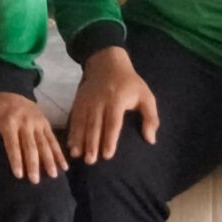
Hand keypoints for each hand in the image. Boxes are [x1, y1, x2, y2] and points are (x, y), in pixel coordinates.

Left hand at [0, 91, 65, 181]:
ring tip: (52, 175)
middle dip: (33, 164)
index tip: (19, 175)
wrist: (7, 88)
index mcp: (7, 121)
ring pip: (44, 143)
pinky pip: (53, 139)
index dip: (15, 159)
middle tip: (35, 181)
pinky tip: (64, 166)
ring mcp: (36, 121)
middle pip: (30, 145)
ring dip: (49, 160)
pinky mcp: (45, 122)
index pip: (12, 144)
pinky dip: (59, 153)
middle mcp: (24, 121)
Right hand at [64, 46, 158, 163]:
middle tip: (90, 161)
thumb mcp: (146, 96)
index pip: (112, 122)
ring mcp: (87, 100)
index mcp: (116, 100)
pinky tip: (71, 144)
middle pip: (95, 125)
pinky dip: (72, 131)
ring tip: (77, 155)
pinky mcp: (79, 100)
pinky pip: (74, 117)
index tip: (107, 155)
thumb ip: (150, 118)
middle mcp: (99, 101)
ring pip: (82, 122)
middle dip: (91, 143)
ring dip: (79, 139)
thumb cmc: (130, 83)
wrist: (107, 61)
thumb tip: (151, 140)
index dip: (109, 139)